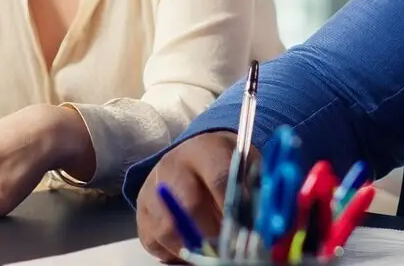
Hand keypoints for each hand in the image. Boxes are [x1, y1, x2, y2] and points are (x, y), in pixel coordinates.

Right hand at [136, 130, 247, 262]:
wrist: (196, 152)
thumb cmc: (226, 164)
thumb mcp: (245, 167)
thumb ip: (252, 193)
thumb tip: (261, 228)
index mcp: (205, 151)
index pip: (219, 178)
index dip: (233, 209)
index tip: (245, 230)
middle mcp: (173, 166)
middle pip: (188, 207)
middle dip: (211, 236)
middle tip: (226, 249)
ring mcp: (153, 187)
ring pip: (166, 229)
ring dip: (190, 247)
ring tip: (207, 249)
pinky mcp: (141, 208)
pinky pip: (152, 240)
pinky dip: (170, 251)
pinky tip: (187, 245)